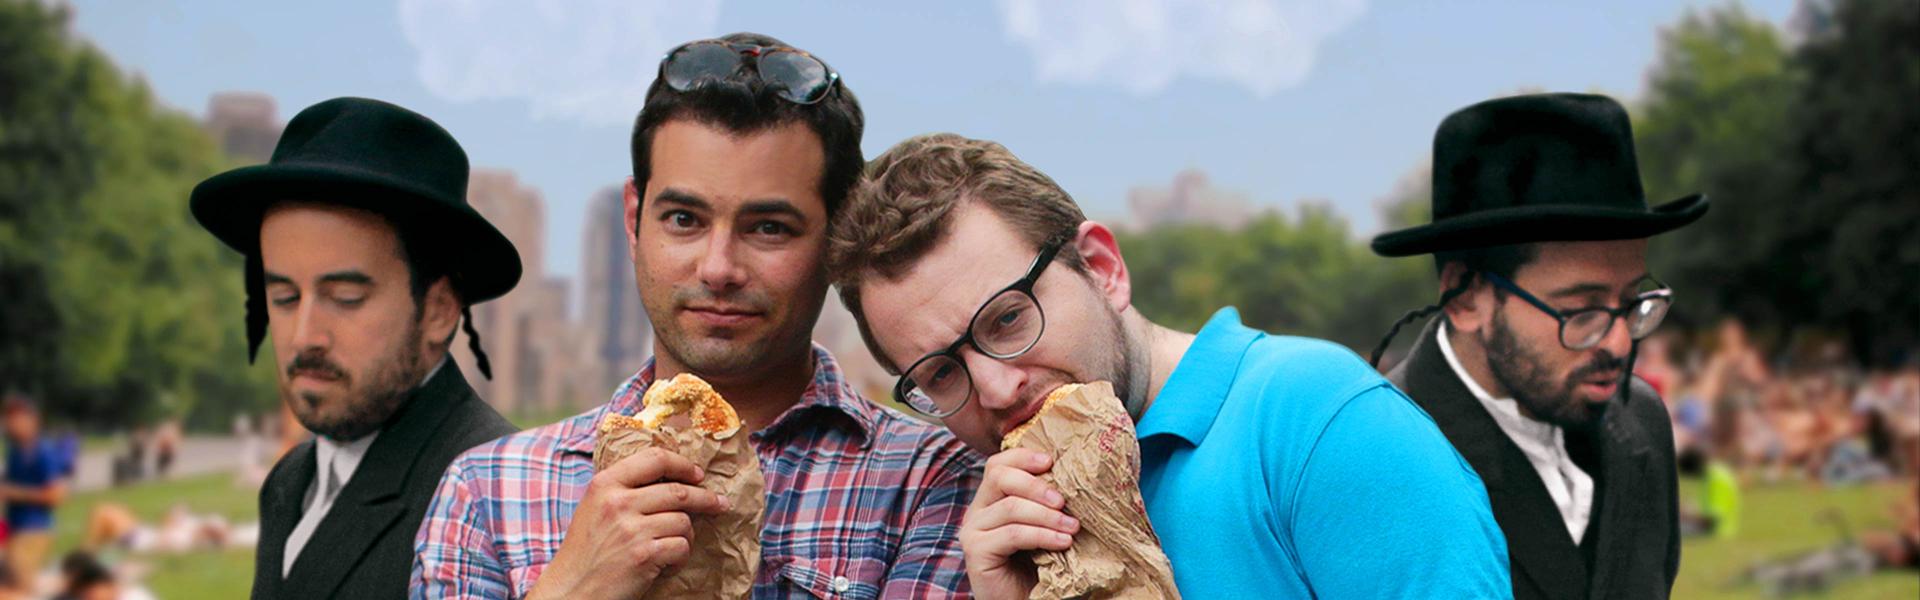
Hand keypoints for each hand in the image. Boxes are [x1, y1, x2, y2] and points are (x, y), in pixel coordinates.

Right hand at [527, 447, 730, 599]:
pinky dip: (681, 556)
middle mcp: (618, 502)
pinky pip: (682, 546)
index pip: (655, 458)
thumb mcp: (595, 508)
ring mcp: (631, 529)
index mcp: (605, 484)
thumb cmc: (585, 552)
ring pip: (683, 521)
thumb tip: (670, 478)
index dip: (683, 464)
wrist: (571, 590)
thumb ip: (625, 489)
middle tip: (719, 503)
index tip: (697, 474)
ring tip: (674, 545)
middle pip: (678, 490)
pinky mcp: (644, 555)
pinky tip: (667, 562)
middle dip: (705, 498)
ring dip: (686, 534)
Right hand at [959, 448, 1078, 599]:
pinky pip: (1012, 534)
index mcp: (991, 500)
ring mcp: (973, 531)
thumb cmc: (1037, 566)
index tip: (1052, 461)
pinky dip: (1042, 535)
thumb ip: (1046, 503)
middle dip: (1037, 485)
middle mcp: (977, 511)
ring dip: (1047, 515)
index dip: (1023, 457)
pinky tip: (1063, 542)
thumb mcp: (1043, 526)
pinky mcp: (976, 552)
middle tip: (1064, 501)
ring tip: (1073, 527)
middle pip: (999, 477)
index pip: (998, 464)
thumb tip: (1076, 478)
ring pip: (1011, 507)